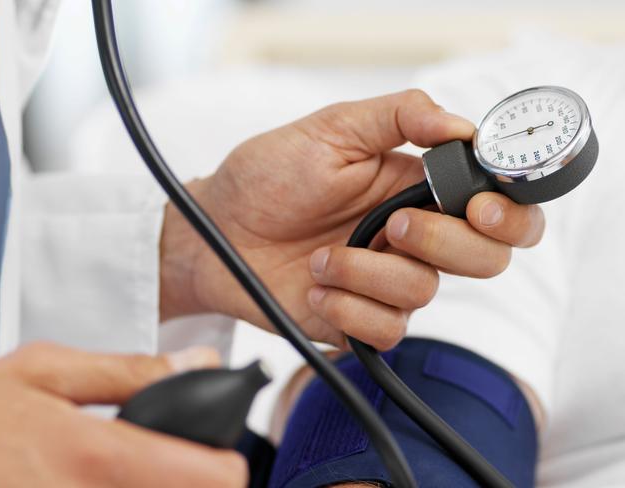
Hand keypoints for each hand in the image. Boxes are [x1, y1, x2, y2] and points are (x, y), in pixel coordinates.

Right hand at [0, 343, 246, 487]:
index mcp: (98, 455)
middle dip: (191, 482)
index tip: (220, 455)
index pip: (210, 480)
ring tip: (134, 472)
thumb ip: (131, 370)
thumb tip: (200, 362)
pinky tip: (101, 485)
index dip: (228, 466)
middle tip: (171, 461)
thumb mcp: (45, 370)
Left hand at [160, 89, 544, 349]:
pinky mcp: (361, 320)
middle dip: (442, 243)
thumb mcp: (331, 129)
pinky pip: (386, 330)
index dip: (507, 214)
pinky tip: (316, 289)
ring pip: (425, 293)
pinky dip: (347, 309)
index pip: (497, 207)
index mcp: (417, 189)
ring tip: (322, 257)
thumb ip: (400, 116)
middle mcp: (413, 238)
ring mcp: (387, 282)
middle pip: (485, 259)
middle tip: (390, 226)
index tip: (477, 207)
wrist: (219, 231)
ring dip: (367, 274)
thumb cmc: (269, 176)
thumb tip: (463, 126)